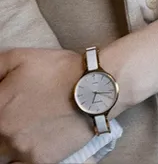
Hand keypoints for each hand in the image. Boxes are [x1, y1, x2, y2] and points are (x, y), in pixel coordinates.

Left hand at [0, 49, 97, 163]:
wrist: (95, 85)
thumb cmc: (59, 70)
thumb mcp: (21, 57)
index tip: (6, 110)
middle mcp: (4, 134)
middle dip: (3, 130)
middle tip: (20, 118)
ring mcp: (21, 150)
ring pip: (3, 157)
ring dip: (9, 147)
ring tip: (26, 132)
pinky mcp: (39, 161)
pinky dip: (20, 161)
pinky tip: (30, 148)